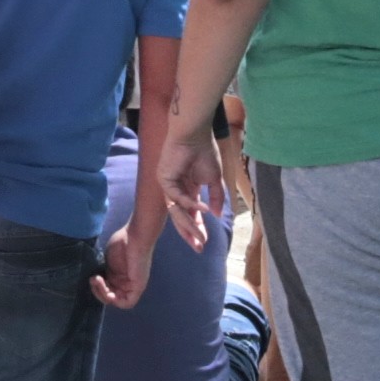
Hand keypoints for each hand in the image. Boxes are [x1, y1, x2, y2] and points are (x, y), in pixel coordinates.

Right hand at [93, 225, 150, 310]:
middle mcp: (126, 283)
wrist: (135, 236)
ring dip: (103, 294)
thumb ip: (103, 271)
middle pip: (110, 297)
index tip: (93, 277)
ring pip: (116, 301)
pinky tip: (107, 291)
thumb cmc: (123, 242)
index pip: (106, 290)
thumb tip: (93, 279)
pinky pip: (127, 302)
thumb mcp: (108, 260)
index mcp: (119, 276)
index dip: (98, 288)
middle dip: (98, 291)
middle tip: (93, 279)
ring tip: (97, 280)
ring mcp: (133, 286)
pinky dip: (116, 301)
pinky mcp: (138, 287)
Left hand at [156, 130, 227, 251]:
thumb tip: (216, 215)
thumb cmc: (204, 151)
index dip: (197, 228)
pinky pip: (176, 197)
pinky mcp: (163, 178)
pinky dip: (190, 205)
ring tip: (200, 236)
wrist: (195, 133)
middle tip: (199, 247)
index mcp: (188, 188)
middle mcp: (176, 189)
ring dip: (188, 225)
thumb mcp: (214, 179)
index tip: (205, 243)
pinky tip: (203, 209)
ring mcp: (168, 184)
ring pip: (176, 211)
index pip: (190, 213)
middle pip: (180, 216)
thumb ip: (216, 197)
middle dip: (189, 233)